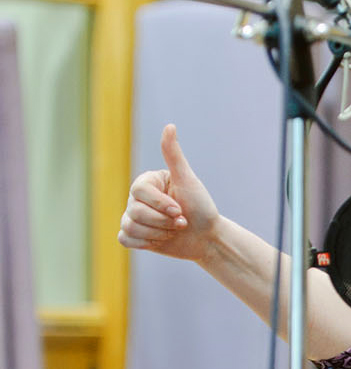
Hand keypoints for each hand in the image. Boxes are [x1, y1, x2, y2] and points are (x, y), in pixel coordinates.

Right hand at [118, 124, 218, 262]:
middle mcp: (137, 198)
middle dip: (163, 222)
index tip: (181, 211)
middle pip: (135, 211)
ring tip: (173, 232)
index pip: (139, 191)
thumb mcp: (188, 180)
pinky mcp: (135, 236)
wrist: (207, 237)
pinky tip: (161, 241)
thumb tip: (169, 125)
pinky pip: (125, 239)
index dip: (160, 205)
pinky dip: (144, 243)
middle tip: (182, 223)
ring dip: (158, 234)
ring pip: (131, 227)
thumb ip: (174, 155)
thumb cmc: (200, 207)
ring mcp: (134, 217)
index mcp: (147, 182)